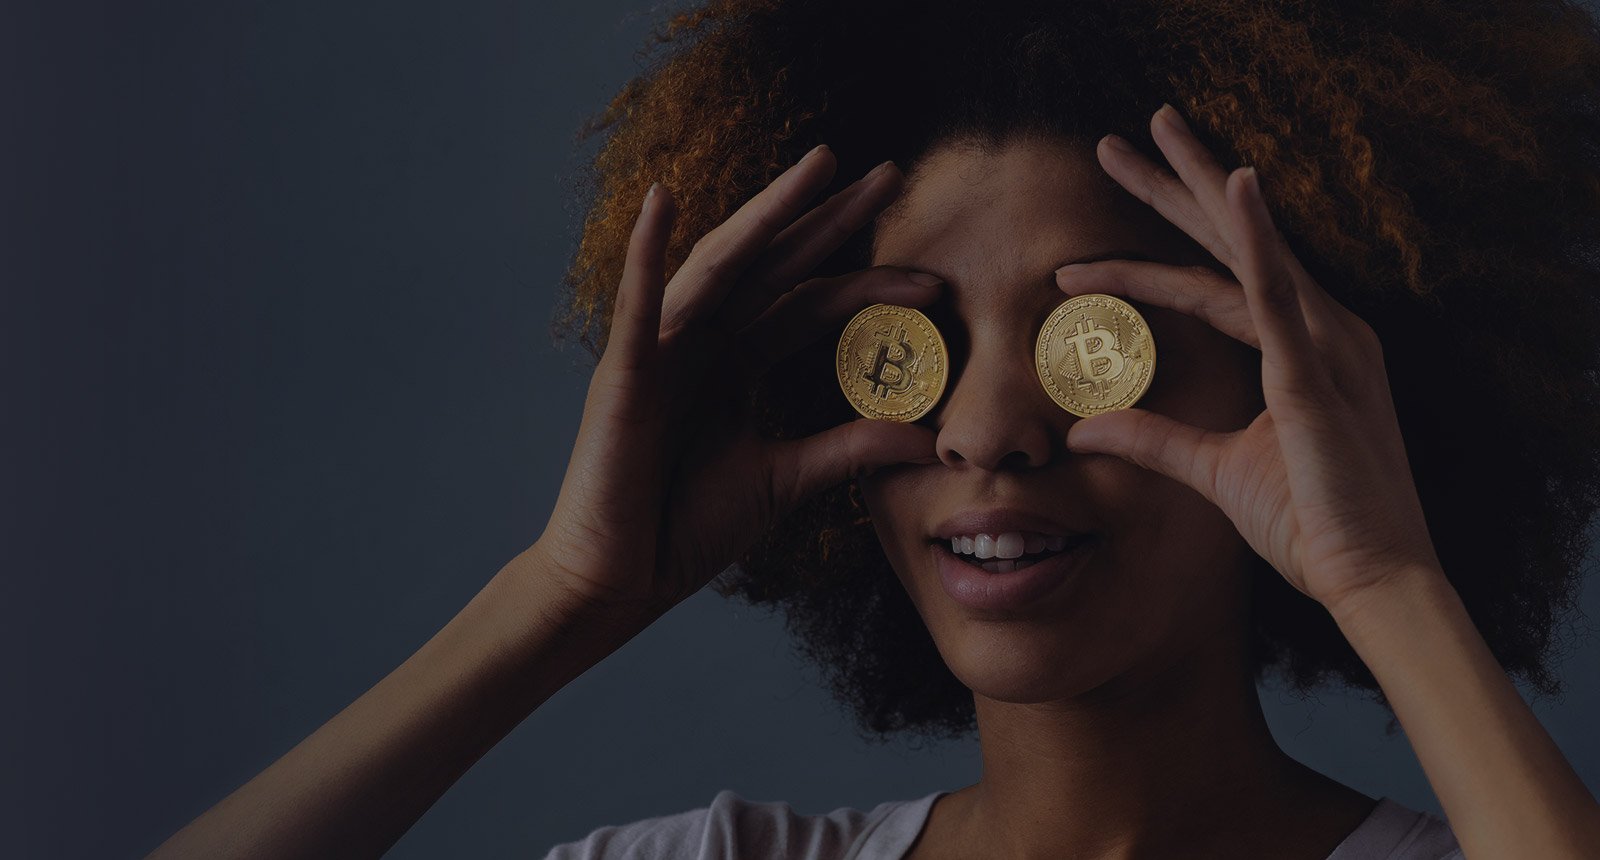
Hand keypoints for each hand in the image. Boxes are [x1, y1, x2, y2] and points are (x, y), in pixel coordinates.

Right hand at [533, 146, 941, 617]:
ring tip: (815, 168)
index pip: (810, 304)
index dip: (869, 285)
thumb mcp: (786, 480)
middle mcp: (700, 343)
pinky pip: (638, 308)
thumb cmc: (685, 528)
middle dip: (830, 218)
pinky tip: (660, 203)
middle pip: (775, 265)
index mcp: (736, 364)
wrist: (619, 582)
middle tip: (890, 174)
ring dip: (765, 213)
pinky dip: (645, 254)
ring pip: (720, 266)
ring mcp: (660, 352)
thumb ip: (851, 449)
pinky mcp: (622, 376)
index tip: (934, 282)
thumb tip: (931, 441)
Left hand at [1054, 103, 1443, 610]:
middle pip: (1230, 239)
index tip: (1076, 266)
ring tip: (1151, 135)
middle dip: (1173, 184)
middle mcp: (1320, 328)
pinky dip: (1257, 238)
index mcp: (1302, 346)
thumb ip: (1154, 439)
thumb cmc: (1311, 523)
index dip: (1144, 264)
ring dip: (1198, 187)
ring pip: (1246, 247)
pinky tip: (1237, 186)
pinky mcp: (1317, 376)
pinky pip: (1278, 295)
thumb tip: (1085, 428)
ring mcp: (1324, 345)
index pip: (1212, 282)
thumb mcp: (1214, 470)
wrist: (1370, 579)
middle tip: (1116, 139)